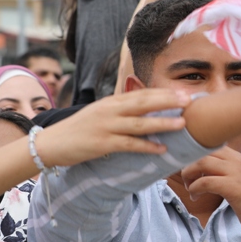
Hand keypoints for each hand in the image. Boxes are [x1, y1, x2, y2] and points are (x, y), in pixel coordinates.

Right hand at [35, 89, 190, 167]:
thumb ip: (123, 109)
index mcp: (111, 102)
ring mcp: (106, 127)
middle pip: (143, 103)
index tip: (183, 92)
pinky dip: (147, 147)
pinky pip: (129, 145)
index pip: (141, 94)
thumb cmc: (81, 129)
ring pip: (139, 124)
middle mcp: (110, 111)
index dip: (163, 93)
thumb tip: (149, 108)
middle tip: (189, 101)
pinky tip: (162, 149)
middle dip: (167, 101)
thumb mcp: (102, 113)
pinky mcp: (102, 144)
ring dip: (162, 123)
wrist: (51, 143)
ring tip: (182, 123)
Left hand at [181, 146, 240, 233]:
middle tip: (187, 180)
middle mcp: (236, 160)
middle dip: (188, 165)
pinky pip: (205, 182)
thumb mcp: (240, 177)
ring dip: (189, 176)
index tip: (190, 169)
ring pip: (201, 163)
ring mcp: (235, 172)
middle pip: (202, 152)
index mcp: (237, 157)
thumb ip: (226, 169)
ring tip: (190, 188)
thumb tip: (203, 168)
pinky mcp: (232, 187)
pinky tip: (195, 197)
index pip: (210, 146)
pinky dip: (194, 189)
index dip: (195, 155)